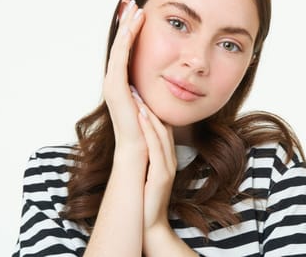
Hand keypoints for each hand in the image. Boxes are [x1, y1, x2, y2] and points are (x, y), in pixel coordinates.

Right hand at [102, 0, 146, 152]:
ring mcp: (113, 85)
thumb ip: (158, 93)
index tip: (142, 16)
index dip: (134, 34)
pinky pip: (120, 57)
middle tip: (134, 4)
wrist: (142, 156)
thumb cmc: (152, 136)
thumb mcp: (157, 107)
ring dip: (127, 27)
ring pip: (119, 48)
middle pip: (121, 47)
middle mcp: (116, 83)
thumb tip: (174, 83)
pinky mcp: (114, 88)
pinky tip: (133, 24)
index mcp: (126, 87)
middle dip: (128, 25)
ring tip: (134, 8)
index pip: (129, 54)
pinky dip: (126, 39)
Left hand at [130, 91, 177, 251]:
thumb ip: (146, 155)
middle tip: (138, 82)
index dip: (153, 107)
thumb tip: (136, 138)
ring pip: (161, 133)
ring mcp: (167, 166)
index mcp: (165, 156)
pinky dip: (150, 130)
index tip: (140, 89)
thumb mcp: (147, 171)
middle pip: (163, 125)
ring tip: (138, 93)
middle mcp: (169, 158)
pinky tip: (142, 116)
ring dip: (150, 112)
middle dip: (152, 104)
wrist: (149, 223)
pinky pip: (157, 148)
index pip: (162, 127)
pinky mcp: (162, 176)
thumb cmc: (145, 197)